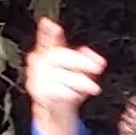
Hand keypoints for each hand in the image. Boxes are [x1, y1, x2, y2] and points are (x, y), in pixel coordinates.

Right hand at [25, 20, 105, 134]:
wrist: (54, 111)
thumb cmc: (65, 83)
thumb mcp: (79, 70)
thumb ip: (87, 59)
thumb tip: (98, 59)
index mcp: (47, 52)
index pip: (46, 39)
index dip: (46, 32)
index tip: (48, 23)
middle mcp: (39, 62)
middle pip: (59, 56)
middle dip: (81, 61)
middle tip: (98, 68)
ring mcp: (37, 77)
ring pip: (59, 75)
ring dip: (79, 81)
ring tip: (92, 87)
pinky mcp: (38, 93)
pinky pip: (56, 91)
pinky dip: (69, 93)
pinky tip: (75, 95)